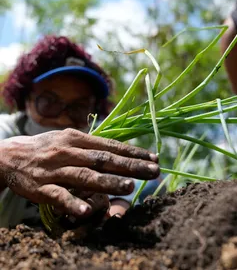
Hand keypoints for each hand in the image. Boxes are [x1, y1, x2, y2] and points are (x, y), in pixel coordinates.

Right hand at [0, 128, 158, 217]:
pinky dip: (73, 203)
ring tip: (130, 187)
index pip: (110, 145)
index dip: (133, 152)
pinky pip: (59, 196)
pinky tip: (86, 211)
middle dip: (130, 166)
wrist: (11, 155)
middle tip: (154, 171)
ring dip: (108, 182)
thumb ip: (91, 145)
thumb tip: (119, 149)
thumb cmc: (47, 147)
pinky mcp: (42, 187)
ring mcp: (56, 170)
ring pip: (85, 176)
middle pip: (103, 159)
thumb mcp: (68, 138)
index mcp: (77, 139)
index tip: (154, 158)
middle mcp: (69, 152)